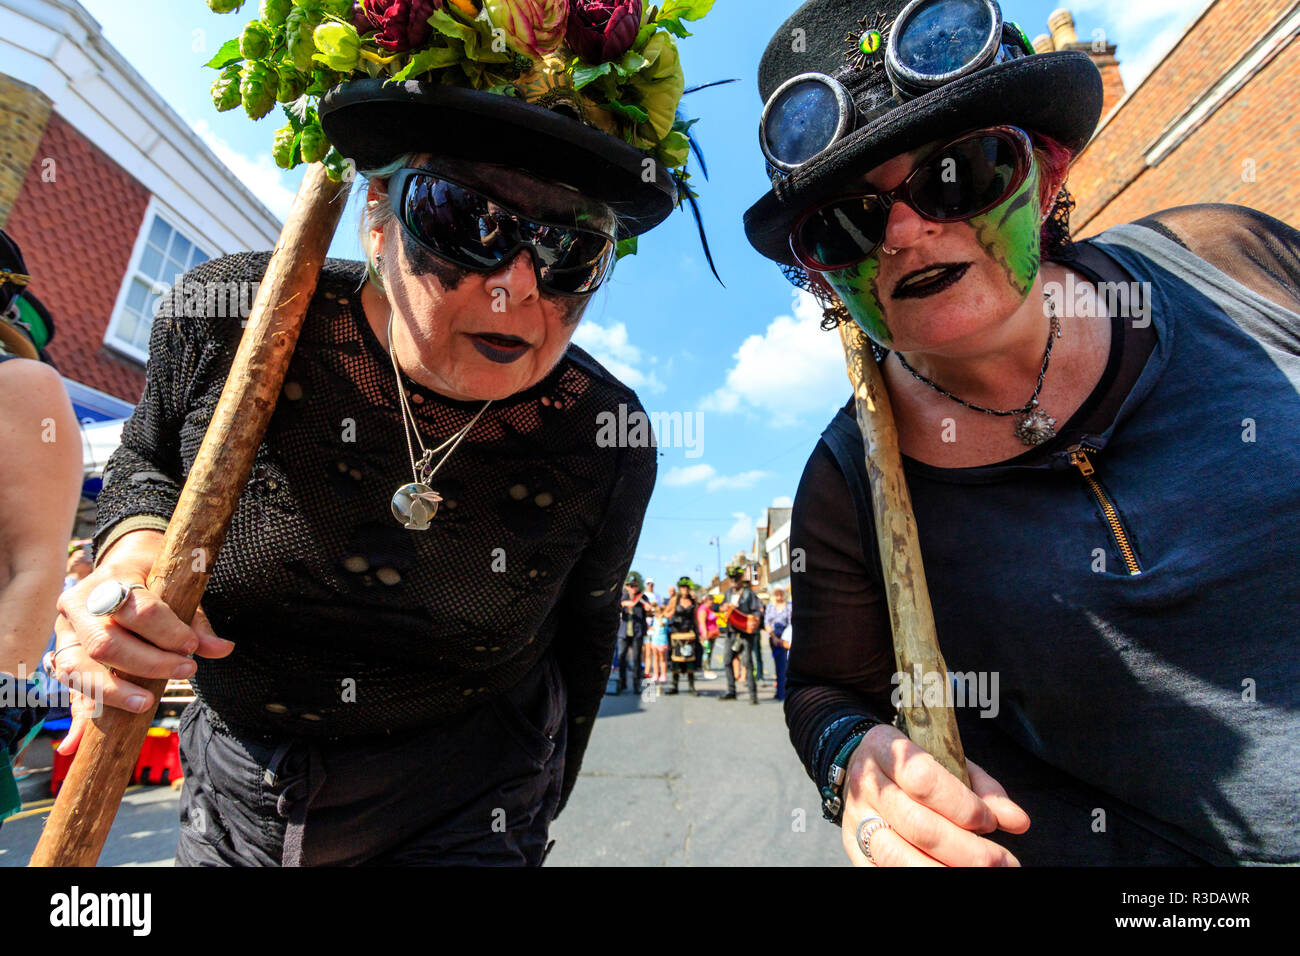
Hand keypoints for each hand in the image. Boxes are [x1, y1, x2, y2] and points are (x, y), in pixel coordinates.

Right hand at [48, 530, 234, 755]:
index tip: (192, 646)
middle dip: (148, 664)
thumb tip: (223, 650)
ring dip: (114, 692)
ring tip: (148, 702)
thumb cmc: (156, 574)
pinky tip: (74, 745)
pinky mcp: (64, 654)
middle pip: (105, 644)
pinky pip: (67, 689)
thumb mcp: (179, 586)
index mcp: (111, 579)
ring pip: (77, 669)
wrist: (123, 563)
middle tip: (186, 670)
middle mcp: (79, 604)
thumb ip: (197, 621)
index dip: (168, 632)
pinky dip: (73, 717)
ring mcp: (65, 630)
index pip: (138, 610)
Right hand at [840, 723, 1028, 866]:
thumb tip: (1017, 821)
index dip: (964, 806)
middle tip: (1004, 862)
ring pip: (899, 857)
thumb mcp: (946, 761)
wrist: (860, 769)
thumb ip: (983, 788)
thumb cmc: (913, 766)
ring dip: (946, 871)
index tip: (991, 822)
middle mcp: (867, 786)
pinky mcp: (854, 850)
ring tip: (982, 873)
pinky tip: (949, 875)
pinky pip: (884, 873)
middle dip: (969, 850)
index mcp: (886, 749)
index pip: (924, 780)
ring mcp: (856, 820)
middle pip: (918, 825)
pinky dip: (921, 877)